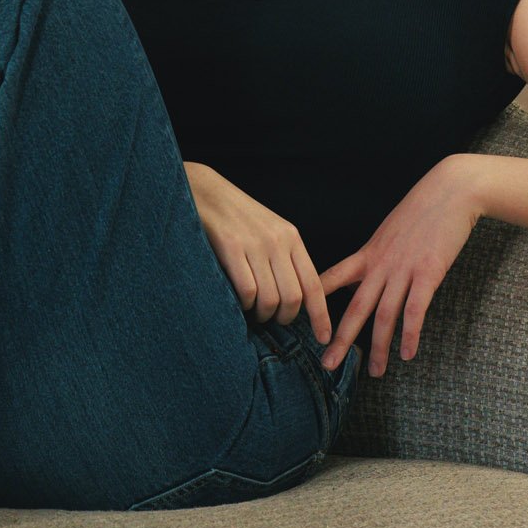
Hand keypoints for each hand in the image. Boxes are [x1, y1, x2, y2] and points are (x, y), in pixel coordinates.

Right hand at [184, 161, 332, 348]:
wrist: (204, 190)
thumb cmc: (236, 216)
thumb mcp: (269, 231)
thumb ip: (284, 259)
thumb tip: (294, 301)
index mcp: (291, 237)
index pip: (314, 284)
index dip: (320, 315)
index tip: (323, 337)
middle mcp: (277, 241)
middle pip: (293, 298)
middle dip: (283, 318)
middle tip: (271, 319)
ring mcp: (255, 244)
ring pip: (270, 299)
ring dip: (261, 314)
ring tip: (252, 310)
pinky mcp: (231, 247)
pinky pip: (246, 291)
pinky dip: (243, 304)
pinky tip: (237, 300)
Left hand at [316, 164, 479, 375]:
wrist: (450, 191)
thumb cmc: (422, 210)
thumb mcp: (389, 231)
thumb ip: (375, 255)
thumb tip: (360, 274)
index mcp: (368, 253)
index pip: (332, 277)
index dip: (314, 300)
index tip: (297, 320)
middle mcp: (380, 264)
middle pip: (355, 308)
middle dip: (341, 340)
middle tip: (328, 365)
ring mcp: (404, 269)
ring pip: (385, 315)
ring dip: (379, 347)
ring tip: (376, 372)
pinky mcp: (429, 272)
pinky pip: (416, 309)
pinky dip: (410, 334)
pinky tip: (407, 354)